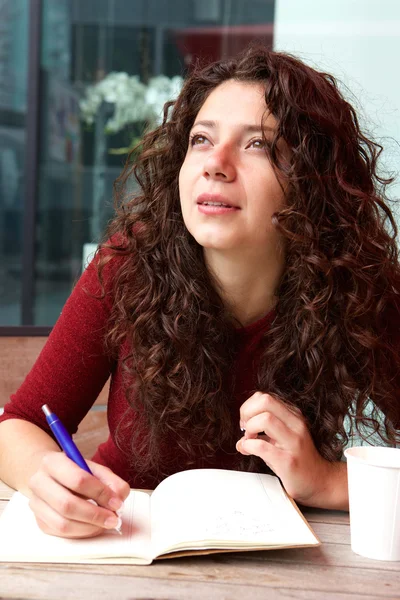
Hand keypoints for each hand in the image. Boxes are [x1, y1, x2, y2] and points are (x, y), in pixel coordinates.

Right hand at [28, 451, 129, 537]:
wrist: (51, 477)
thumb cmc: (75, 472)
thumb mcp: (94, 469)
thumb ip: (111, 481)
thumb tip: (119, 498)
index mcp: (53, 462)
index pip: (78, 479)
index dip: (100, 493)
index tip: (116, 502)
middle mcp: (39, 482)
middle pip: (67, 504)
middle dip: (95, 514)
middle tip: (113, 518)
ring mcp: (36, 503)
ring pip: (63, 523)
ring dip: (89, 527)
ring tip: (105, 523)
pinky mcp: (39, 521)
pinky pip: (61, 533)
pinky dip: (82, 532)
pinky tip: (93, 526)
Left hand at [236, 392, 347, 508]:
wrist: (319, 481)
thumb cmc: (298, 459)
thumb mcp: (283, 437)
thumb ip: (263, 431)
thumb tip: (240, 440)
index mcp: (293, 415)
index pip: (265, 397)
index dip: (249, 407)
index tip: (246, 421)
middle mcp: (296, 424)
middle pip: (265, 401)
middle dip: (247, 412)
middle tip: (245, 428)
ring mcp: (294, 442)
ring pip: (265, 419)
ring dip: (249, 429)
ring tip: (250, 439)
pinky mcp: (288, 460)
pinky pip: (261, 446)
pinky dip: (248, 446)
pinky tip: (249, 451)